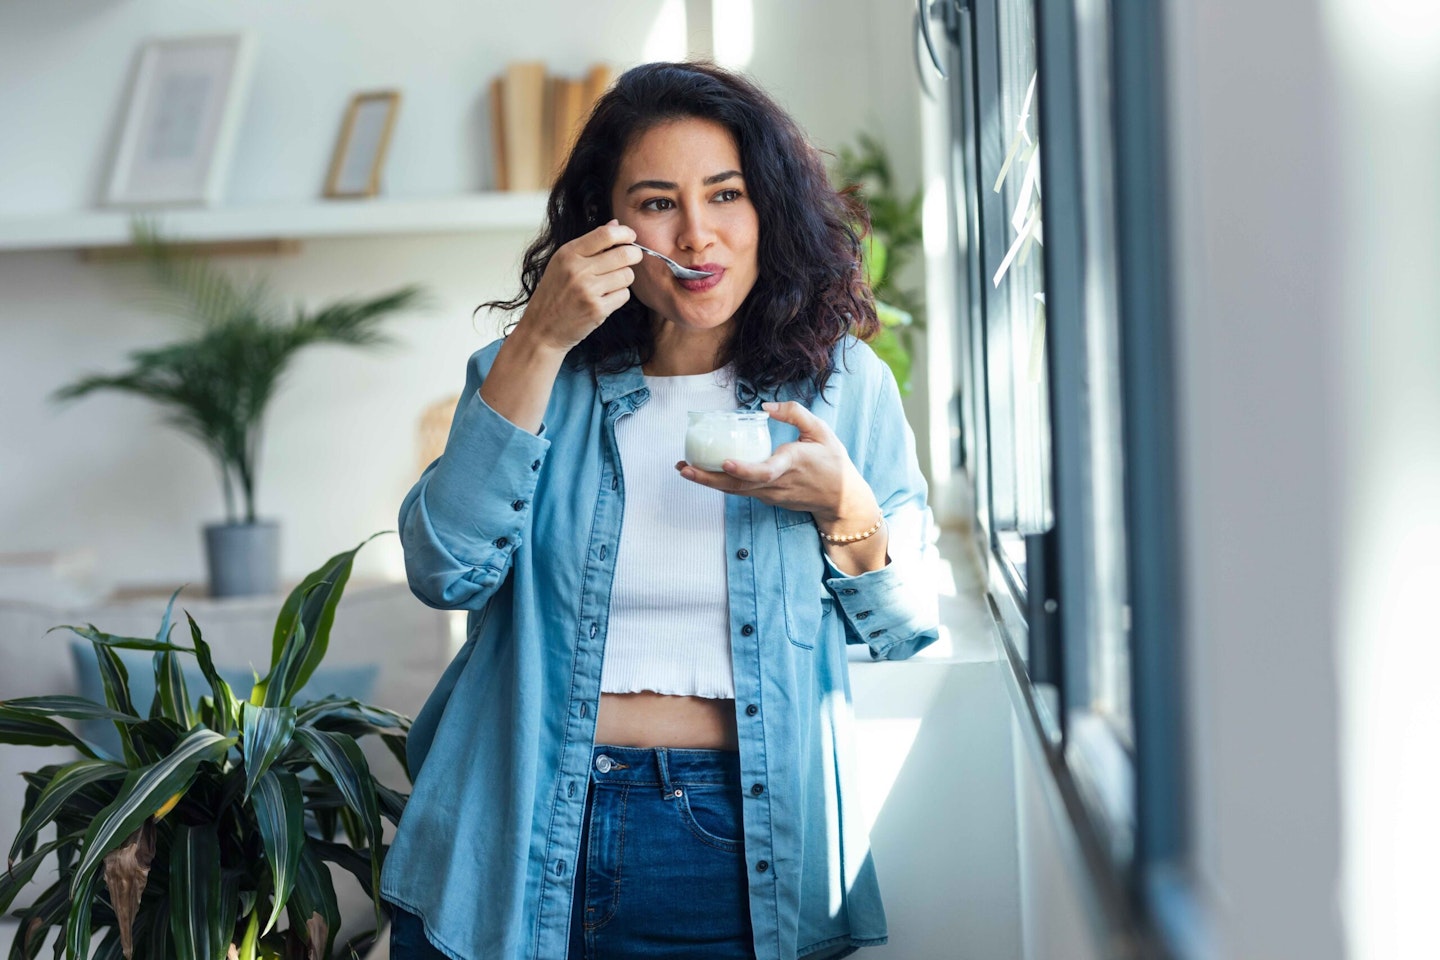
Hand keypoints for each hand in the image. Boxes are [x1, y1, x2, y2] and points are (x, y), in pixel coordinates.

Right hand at [516, 221, 642, 353]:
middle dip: (634, 255)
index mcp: (568, 253)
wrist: (541, 329)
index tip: (630, 237)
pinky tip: (605, 299)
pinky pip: (624, 295)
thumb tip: (615, 224)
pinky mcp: (597, 309)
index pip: (606, 234)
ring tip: (609, 284)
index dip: (625, 233)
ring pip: (627, 275)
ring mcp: (588, 290)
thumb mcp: (562, 263)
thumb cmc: (553, 295)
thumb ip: (589, 244)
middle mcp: (578, 270)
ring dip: (624, 279)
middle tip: (631, 259)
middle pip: (625, 254)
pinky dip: (619, 297)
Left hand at [676, 401, 880, 529]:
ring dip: (708, 481)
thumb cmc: (833, 462)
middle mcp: (777, 483)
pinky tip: (704, 471)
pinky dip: (721, 483)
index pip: (764, 471)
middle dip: (708, 478)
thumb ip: (795, 413)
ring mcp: (770, 494)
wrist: (841, 500)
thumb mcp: (821, 431)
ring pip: (735, 491)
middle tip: (683, 468)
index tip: (725, 463)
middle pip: (738, 485)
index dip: (744, 469)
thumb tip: (765, 406)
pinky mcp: (768, 498)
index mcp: (791, 464)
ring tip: (684, 469)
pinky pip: (741, 491)